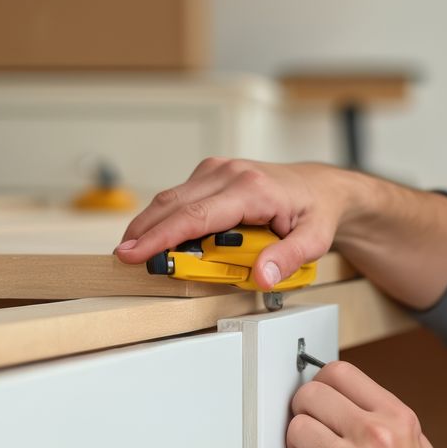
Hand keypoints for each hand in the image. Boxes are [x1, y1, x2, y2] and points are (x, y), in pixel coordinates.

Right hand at [113, 159, 363, 291]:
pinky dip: (166, 217)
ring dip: (151, 225)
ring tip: (136, 251)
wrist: (322, 188)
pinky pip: (181, 197)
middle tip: (124, 258)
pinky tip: (158, 237)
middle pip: (173, 204)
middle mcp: (230, 173)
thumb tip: (262, 276)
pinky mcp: (212, 174)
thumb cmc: (315, 212)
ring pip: (172, 198)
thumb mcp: (314, 241)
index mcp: (251, 189)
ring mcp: (218, 171)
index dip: (161, 236)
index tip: (135, 253)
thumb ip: (287, 259)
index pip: (195, 216)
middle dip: (144, 232)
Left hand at [282, 359, 446, 447]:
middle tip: (307, 438)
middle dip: (302, 415)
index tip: (316, 404)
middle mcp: (374, 437)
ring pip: (296, 431)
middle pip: (310, 395)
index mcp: (395, 420)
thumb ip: (387, 423)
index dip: (319, 385)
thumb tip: (352, 405)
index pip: (339, 372)